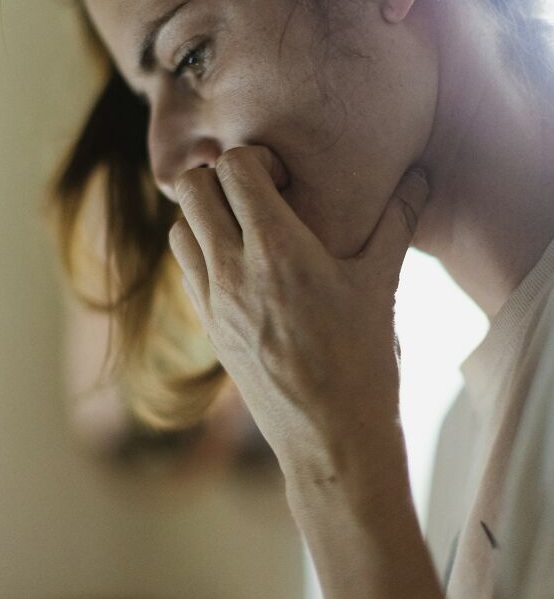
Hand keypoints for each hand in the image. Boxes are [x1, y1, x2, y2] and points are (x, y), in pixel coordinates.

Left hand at [168, 146, 428, 478]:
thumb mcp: (382, 286)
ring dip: (203, 215)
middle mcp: (232, 270)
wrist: (330, 439)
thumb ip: (398, 222)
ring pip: (178, 229)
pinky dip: (201, 253)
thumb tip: (421, 176)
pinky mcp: (207, 329)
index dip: (254, 158)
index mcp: (277, 250)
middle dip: (219, 177)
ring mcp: (212, 301)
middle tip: (257, 194)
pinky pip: (185, 270)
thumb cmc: (363, 362)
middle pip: (191, 189)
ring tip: (244, 227)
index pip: (232, 167)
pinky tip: (240, 267)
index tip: (283, 178)